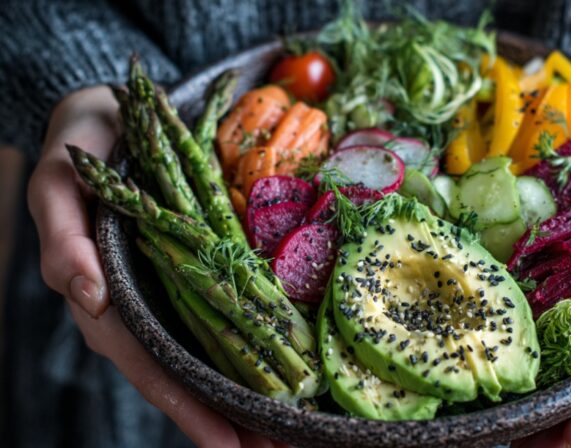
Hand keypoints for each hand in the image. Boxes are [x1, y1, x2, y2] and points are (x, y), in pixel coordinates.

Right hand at [28, 86, 273, 447]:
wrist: (115, 119)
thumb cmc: (84, 150)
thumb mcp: (60, 185)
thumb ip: (63, 238)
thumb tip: (86, 297)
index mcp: (107, 299)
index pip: (150, 367)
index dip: (188, 408)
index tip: (230, 446)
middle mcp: (145, 306)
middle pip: (188, 376)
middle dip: (231, 418)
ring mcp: (174, 292)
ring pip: (211, 356)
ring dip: (248, 396)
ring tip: (293, 431)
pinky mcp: (197, 271)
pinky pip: (225, 318)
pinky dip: (252, 348)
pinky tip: (285, 370)